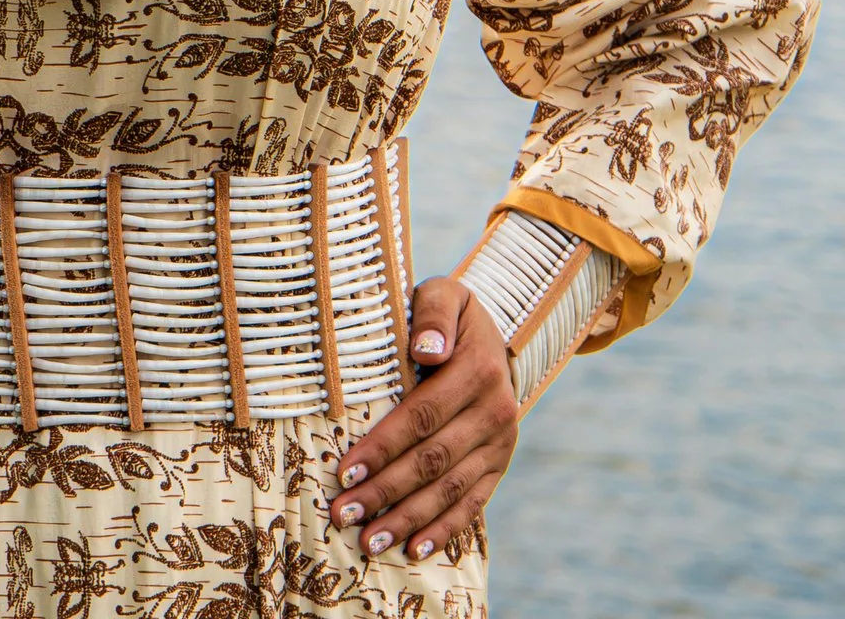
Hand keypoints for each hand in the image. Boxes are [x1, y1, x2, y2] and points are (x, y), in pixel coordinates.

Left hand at [330, 277, 518, 562]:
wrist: (495, 335)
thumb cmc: (452, 315)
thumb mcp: (445, 293)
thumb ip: (433, 313)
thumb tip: (426, 349)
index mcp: (477, 370)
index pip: (422, 416)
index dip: (384, 447)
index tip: (346, 471)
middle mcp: (495, 411)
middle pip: (432, 460)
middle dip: (386, 492)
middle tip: (343, 514)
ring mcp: (501, 443)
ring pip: (451, 489)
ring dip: (409, 519)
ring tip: (370, 541)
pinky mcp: (500, 464)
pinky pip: (473, 502)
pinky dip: (444, 530)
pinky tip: (414, 550)